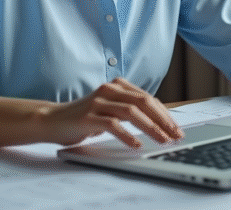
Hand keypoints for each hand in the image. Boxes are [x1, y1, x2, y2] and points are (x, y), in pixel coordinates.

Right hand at [41, 78, 184, 147]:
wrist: (53, 120)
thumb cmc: (85, 117)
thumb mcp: (110, 109)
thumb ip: (130, 109)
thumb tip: (159, 122)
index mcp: (118, 85)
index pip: (148, 98)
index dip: (165, 114)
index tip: (176, 129)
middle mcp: (109, 89)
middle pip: (144, 102)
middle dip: (163, 120)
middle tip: (174, 136)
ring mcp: (98, 101)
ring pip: (132, 112)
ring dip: (150, 128)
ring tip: (161, 140)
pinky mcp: (89, 116)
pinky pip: (113, 124)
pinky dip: (127, 135)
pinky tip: (136, 145)